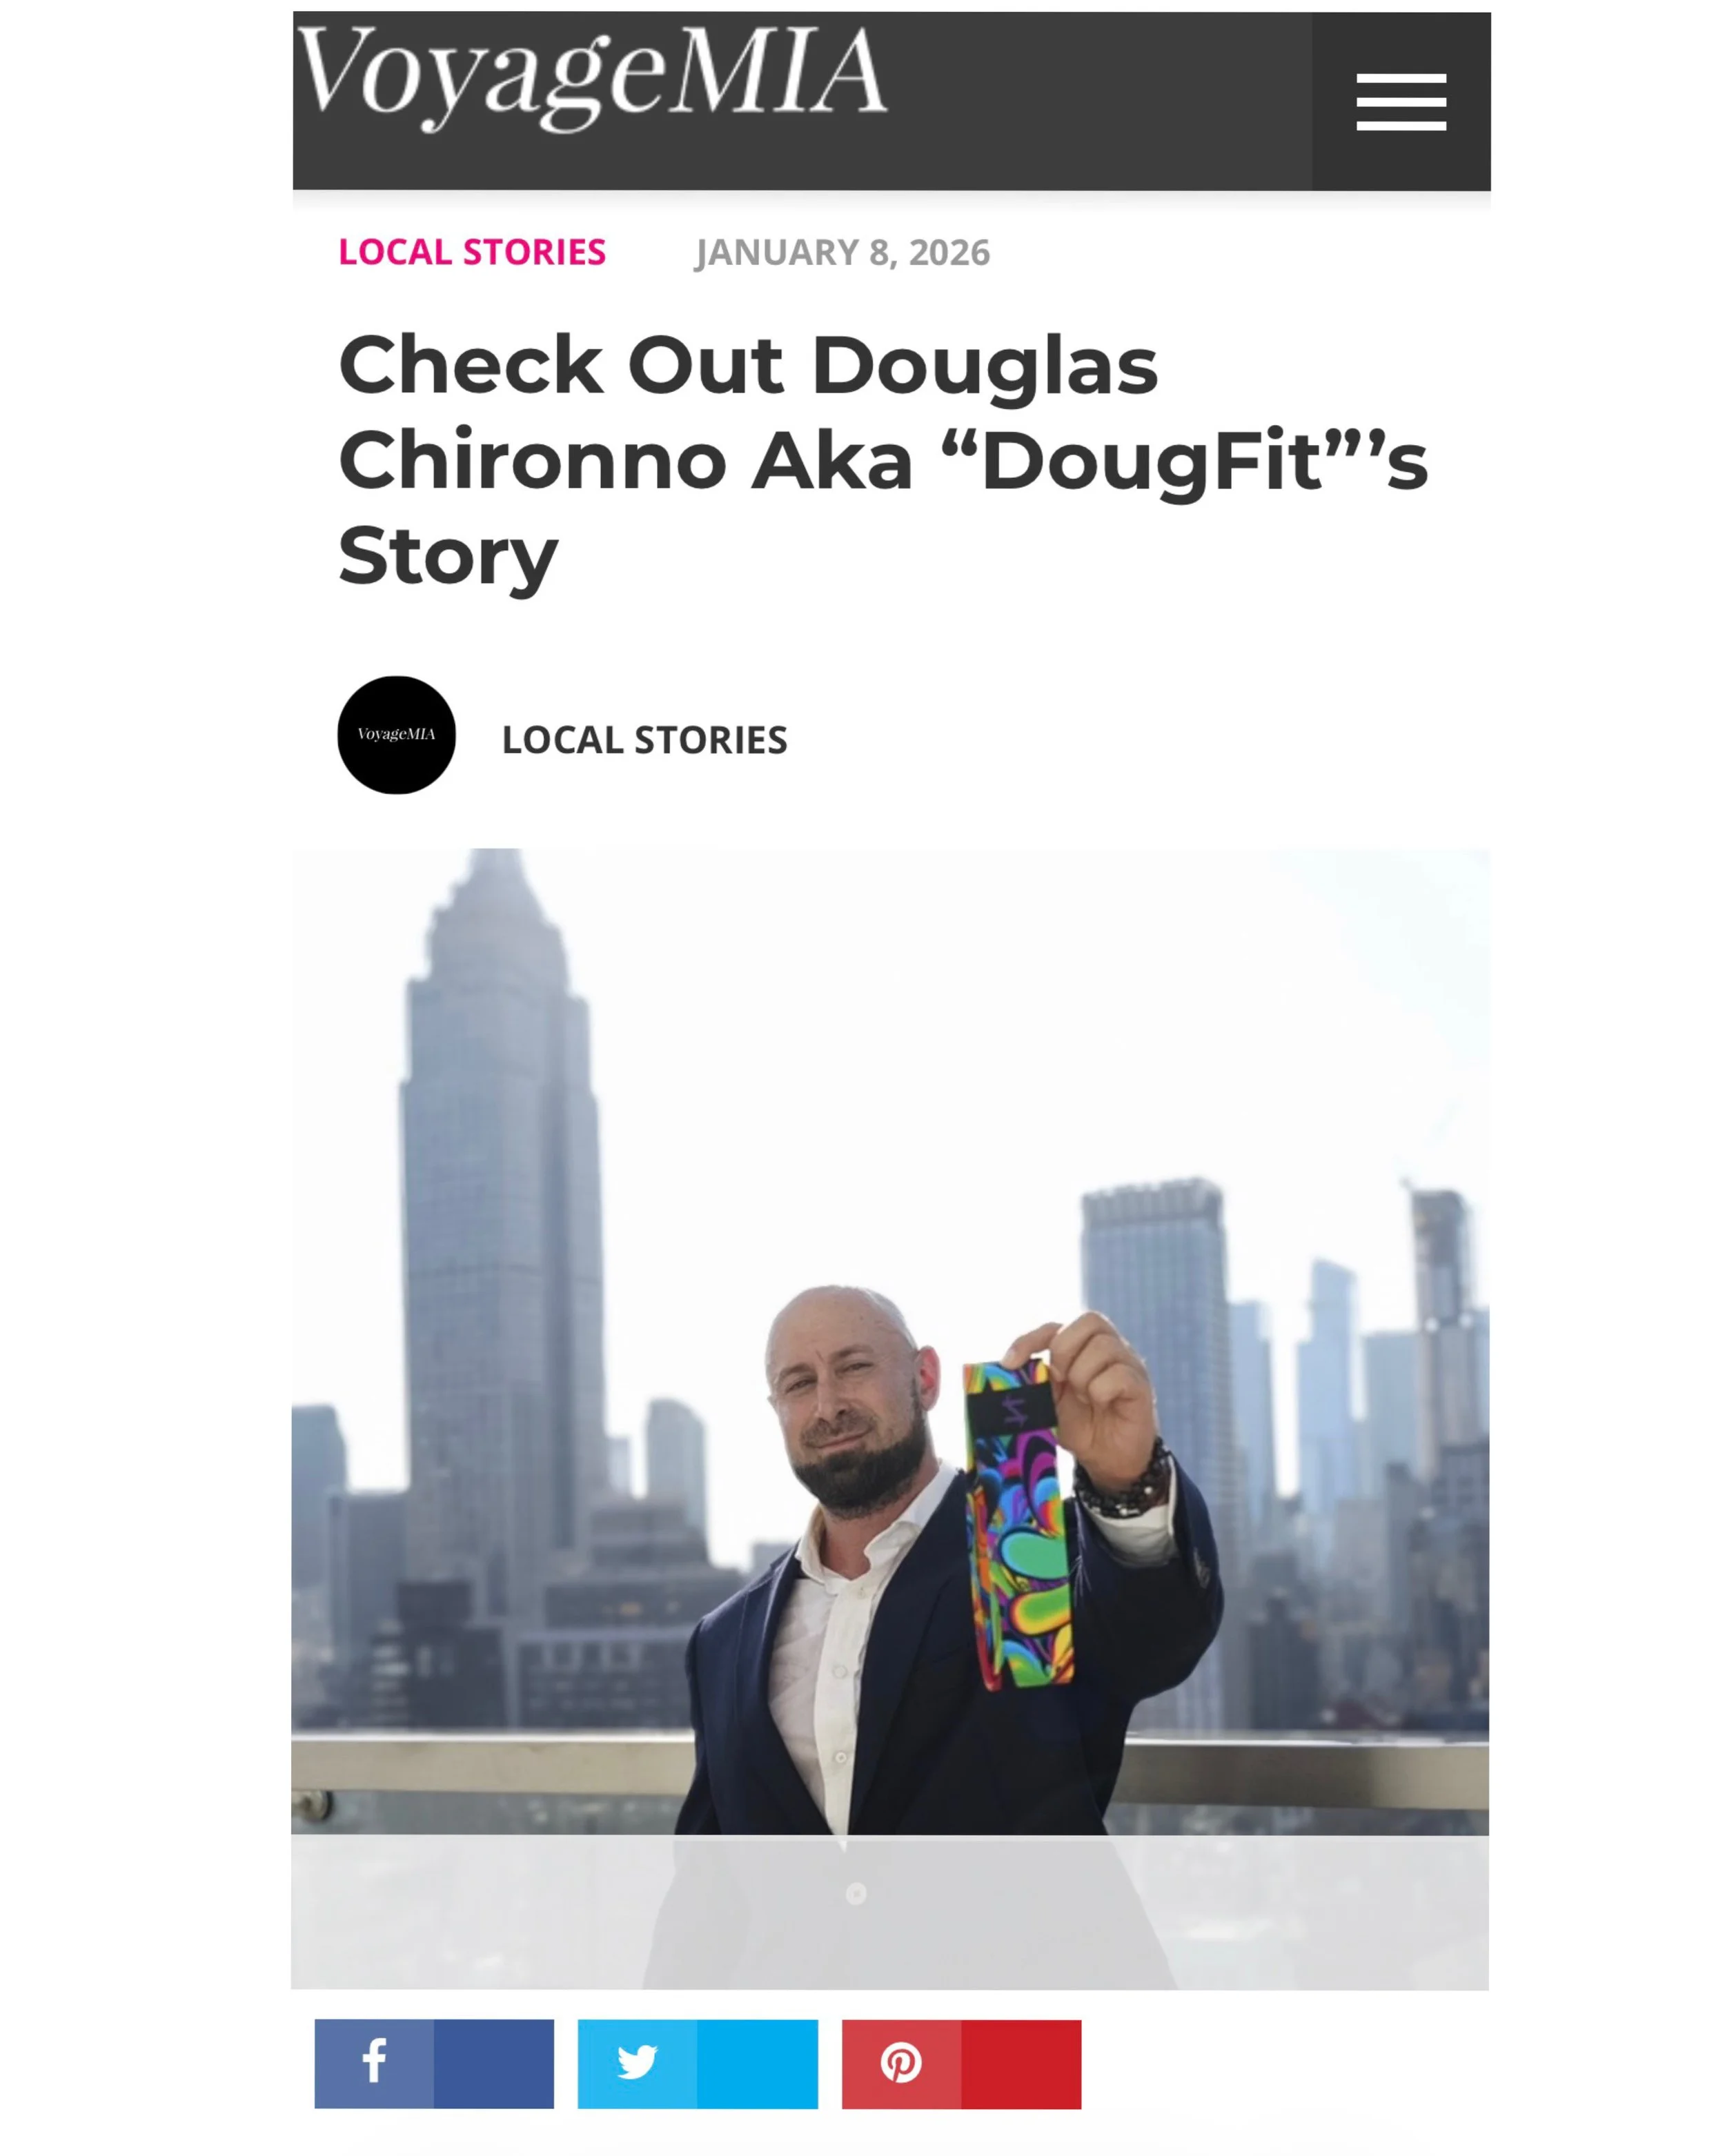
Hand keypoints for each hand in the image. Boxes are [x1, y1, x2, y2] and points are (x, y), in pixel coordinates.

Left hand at [1001, 1313, 1158, 1492]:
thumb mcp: (1049, 1402)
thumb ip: (1035, 1381)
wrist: (1107, 1460)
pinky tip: (1101, 1404)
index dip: (1031, 1339)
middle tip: (1061, 1380)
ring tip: (1084, 1398)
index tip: (1010, 1363)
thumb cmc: (1079, 1425)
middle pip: (1088, 1321)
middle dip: (1065, 1352)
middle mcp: (1109, 1347)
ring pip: (1104, 1347)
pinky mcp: (1140, 1386)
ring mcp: (1128, 1364)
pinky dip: (1101, 1391)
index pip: (1057, 1326)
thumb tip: (1008, 1369)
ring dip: (1083, 1376)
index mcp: (1083, 1346)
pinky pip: (1119, 1375)